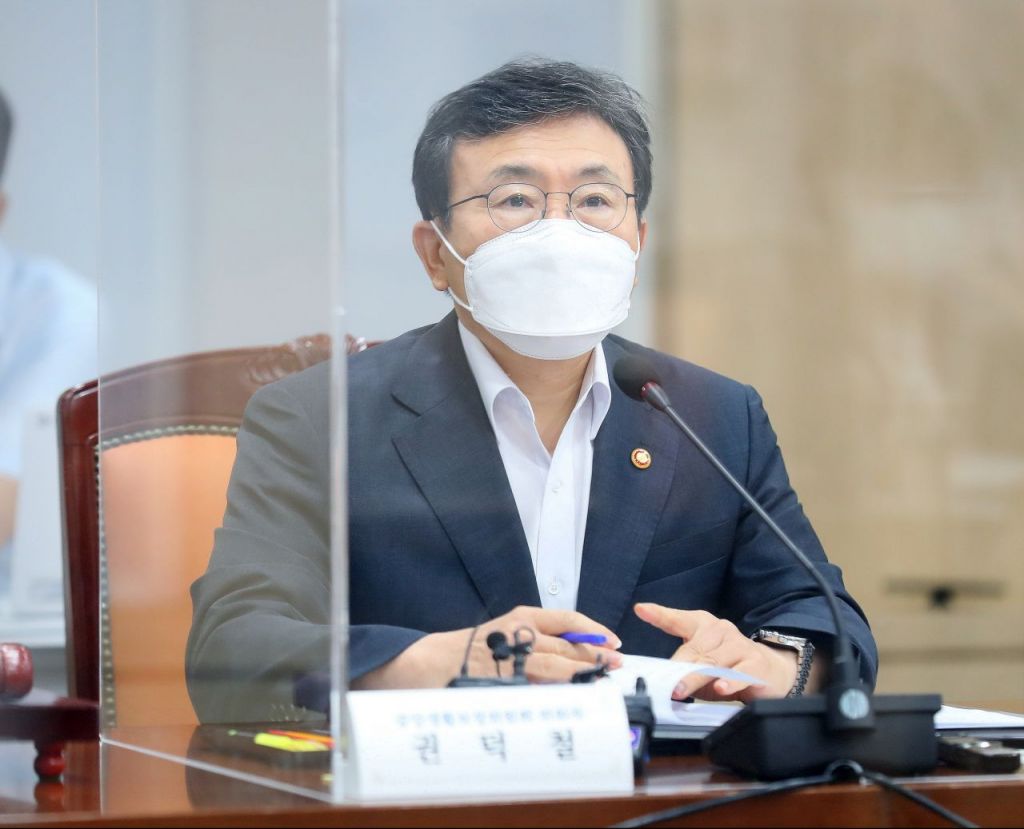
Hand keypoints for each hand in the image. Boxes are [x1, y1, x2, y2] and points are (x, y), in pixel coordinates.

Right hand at [353, 606, 621, 689]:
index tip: (613, 641)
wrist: (424, 664)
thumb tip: (569, 658)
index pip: (567, 619)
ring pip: (557, 665)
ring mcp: (512, 658)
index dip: (594, 630)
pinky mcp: (504, 680)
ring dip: (584, 674)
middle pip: (568, 644)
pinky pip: (537, 688)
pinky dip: (557, 694)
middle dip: (596, 656)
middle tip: (617, 665)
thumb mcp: (501, 637)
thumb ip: (531, 644)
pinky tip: (572, 701)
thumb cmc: (464, 652)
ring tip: (604, 682)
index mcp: (520, 618)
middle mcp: (519, 633)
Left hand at [634, 603, 798, 701]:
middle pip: (693, 649)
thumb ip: (683, 670)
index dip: (659, 614)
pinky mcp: (755, 664)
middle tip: (665, 683)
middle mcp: (720, 631)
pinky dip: (728, 681)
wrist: (772, 671)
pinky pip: (739, 673)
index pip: (677, 619)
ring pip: (712, 662)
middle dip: (677, 668)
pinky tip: (721, 687)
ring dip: (695, 677)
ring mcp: (739, 646)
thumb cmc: (728, 667)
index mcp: (702, 626)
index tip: (641, 609)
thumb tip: (662, 683)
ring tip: (680, 690)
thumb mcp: (702, 666)